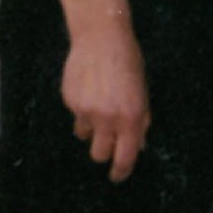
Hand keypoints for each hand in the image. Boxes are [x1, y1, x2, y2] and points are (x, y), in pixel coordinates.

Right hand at [60, 9, 152, 180]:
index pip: (124, 157)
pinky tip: (88, 88)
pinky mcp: (70, 101)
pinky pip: (76, 114)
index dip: (120, 171)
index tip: (117, 176)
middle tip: (107, 144)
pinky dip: (82, 108)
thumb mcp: (142, 92)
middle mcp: (108, 118)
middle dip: (103, 152)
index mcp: (131, 118)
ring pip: (85, 135)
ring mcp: (86, 111)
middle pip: (99, 154)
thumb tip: (137, 144)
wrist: (101, 36)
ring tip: (98, 106)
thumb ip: (140, 120)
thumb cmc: (128, 62)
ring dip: (92, 128)